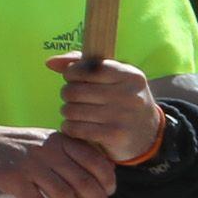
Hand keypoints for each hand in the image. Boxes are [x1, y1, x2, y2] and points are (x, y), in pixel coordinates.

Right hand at [0, 120, 118, 197]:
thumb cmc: (5, 146)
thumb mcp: (38, 140)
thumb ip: (60, 152)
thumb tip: (83, 175)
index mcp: (57, 140)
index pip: (93, 158)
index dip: (107, 177)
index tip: (110, 192)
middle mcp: (48, 150)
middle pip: (83, 179)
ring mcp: (30, 164)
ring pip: (63, 193)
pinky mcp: (13, 178)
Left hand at [43, 54, 162, 164]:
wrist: (147, 134)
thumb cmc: (122, 99)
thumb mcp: (113, 78)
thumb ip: (82, 64)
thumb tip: (50, 62)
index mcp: (130, 75)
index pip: (89, 67)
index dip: (72, 72)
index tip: (73, 78)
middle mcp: (129, 94)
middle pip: (74, 90)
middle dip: (67, 93)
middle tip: (72, 99)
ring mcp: (123, 116)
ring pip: (71, 110)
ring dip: (66, 111)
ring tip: (73, 112)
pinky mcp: (114, 135)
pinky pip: (75, 128)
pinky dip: (69, 127)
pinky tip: (74, 126)